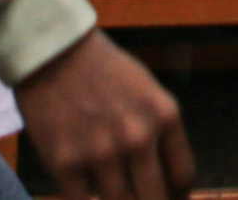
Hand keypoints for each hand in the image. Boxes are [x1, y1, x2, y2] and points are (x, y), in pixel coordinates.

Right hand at [16, 29, 192, 199]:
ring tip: (112, 193)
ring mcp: (100, 152)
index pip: (183, 177)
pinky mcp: (65, 163)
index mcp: (164, 116)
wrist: (54, 52)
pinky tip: (85, 194)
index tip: (168, 198)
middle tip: (140, 197)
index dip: (177, 197)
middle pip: (154, 199)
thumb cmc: (103, 71)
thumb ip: (161, 133)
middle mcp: (137, 137)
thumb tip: (170, 181)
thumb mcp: (148, 92)